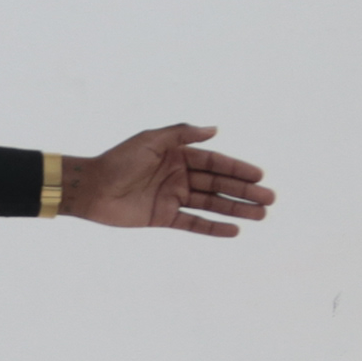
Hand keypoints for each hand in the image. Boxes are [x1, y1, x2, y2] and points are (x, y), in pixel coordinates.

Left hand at [64, 125, 272, 236]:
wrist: (91, 188)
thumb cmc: (118, 160)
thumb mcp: (150, 140)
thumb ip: (182, 134)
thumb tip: (215, 130)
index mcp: (178, 156)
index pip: (215, 162)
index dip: (238, 169)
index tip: (260, 175)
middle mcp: (178, 176)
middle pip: (218, 184)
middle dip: (244, 191)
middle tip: (270, 199)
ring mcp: (172, 197)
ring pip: (211, 204)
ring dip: (236, 209)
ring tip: (261, 215)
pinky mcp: (163, 217)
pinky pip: (193, 223)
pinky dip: (213, 228)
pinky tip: (234, 230)